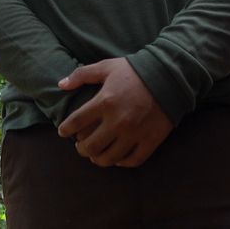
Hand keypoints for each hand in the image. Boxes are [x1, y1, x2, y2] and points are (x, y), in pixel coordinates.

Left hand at [55, 58, 172, 167]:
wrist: (169, 77)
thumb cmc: (134, 71)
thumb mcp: (106, 67)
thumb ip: (81, 75)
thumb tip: (61, 84)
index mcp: (104, 102)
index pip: (76, 122)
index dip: (66, 129)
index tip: (62, 132)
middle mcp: (117, 121)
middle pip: (90, 146)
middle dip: (80, 149)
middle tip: (80, 146)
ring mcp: (134, 133)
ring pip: (109, 158)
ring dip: (98, 159)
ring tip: (95, 155)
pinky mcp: (150, 141)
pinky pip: (132, 160)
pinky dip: (122, 162)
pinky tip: (117, 158)